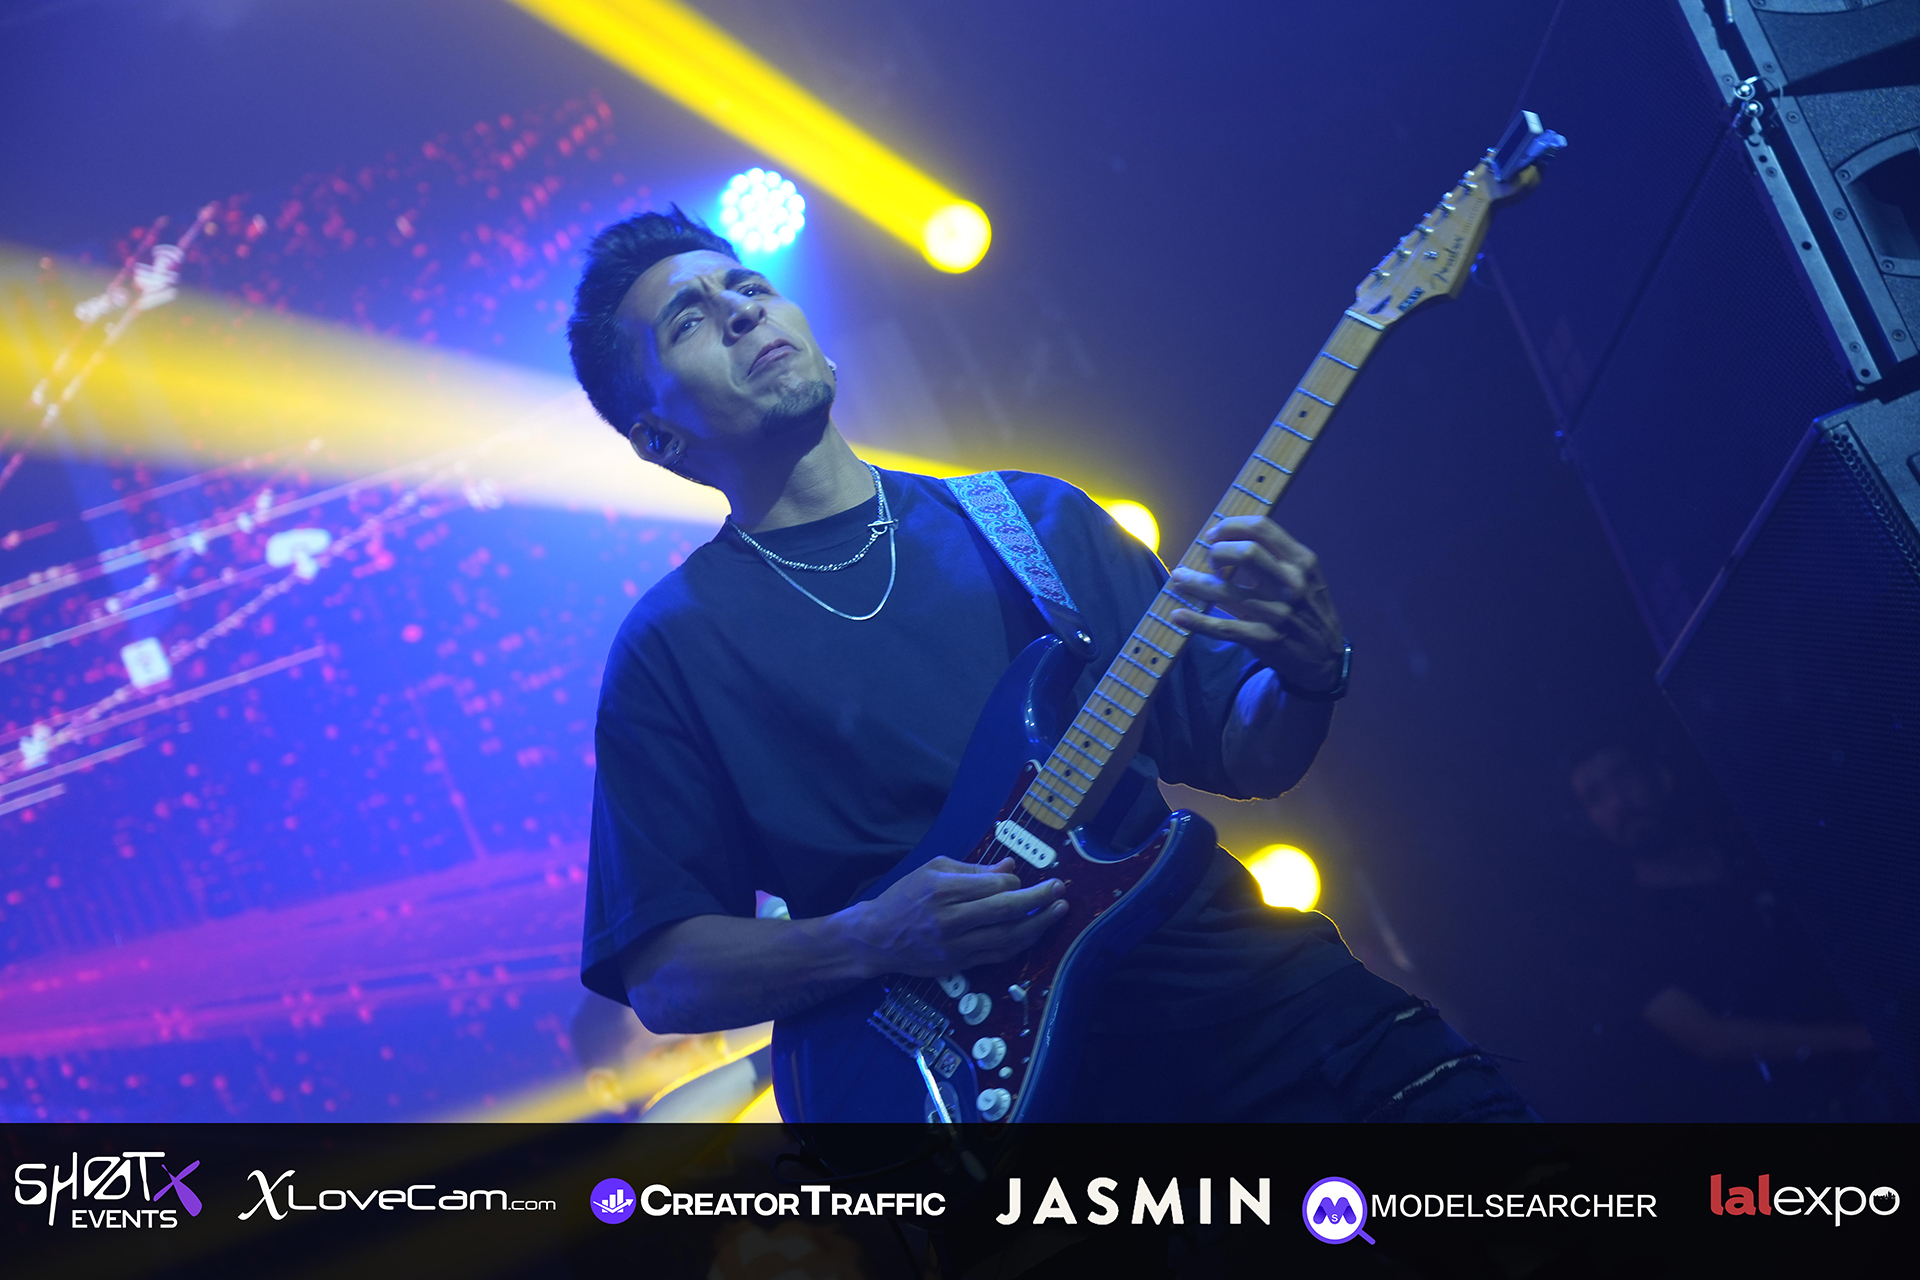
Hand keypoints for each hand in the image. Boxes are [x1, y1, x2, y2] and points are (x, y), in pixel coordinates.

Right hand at [849, 856, 1066, 976]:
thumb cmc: (904, 897)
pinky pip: (998, 956)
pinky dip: (1019, 945)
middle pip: (1006, 911)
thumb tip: (1011, 867)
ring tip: (1058, 912)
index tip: (1021, 879)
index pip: (993, 885)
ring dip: (1038, 925)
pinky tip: (1035, 933)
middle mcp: (950, 919)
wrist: (876, 938)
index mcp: (943, 889)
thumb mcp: (933, 870)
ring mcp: (955, 946)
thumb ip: (973, 869)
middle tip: (1061, 890)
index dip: (1014, 882)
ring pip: (1007, 938)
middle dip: (1039, 900)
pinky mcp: (958, 965)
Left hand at [1167, 516, 1343, 691]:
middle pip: (1245, 552)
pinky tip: (1178, 614)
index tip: (1214, 534)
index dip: (1230, 526)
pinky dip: (1197, 621)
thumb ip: (1277, 556)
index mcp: (1301, 561)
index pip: (1261, 528)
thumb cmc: (1308, 610)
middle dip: (1217, 551)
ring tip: (1178, 578)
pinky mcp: (1264, 639)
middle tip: (1209, 560)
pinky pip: (1223, 628)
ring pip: (1225, 591)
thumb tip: (1230, 538)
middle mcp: (1291, 584)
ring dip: (1194, 582)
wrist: (1326, 657)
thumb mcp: (1306, 576)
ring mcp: (1278, 613)